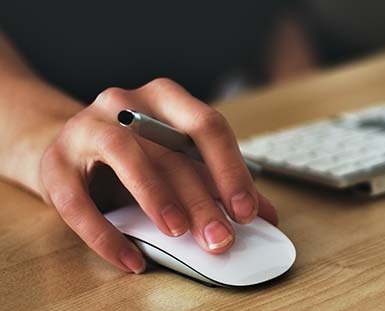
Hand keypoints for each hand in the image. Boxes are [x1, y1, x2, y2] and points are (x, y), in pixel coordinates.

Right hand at [40, 78, 277, 273]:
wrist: (67, 149)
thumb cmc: (135, 156)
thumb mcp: (178, 161)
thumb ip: (219, 183)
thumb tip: (267, 215)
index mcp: (165, 98)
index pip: (207, 125)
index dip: (230, 169)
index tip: (247, 211)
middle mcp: (125, 103)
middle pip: (171, 149)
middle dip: (201, 199)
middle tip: (220, 238)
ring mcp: (85, 128)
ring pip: (125, 155)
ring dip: (156, 196)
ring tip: (178, 232)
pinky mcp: (54, 164)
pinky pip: (77, 201)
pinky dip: (106, 235)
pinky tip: (132, 260)